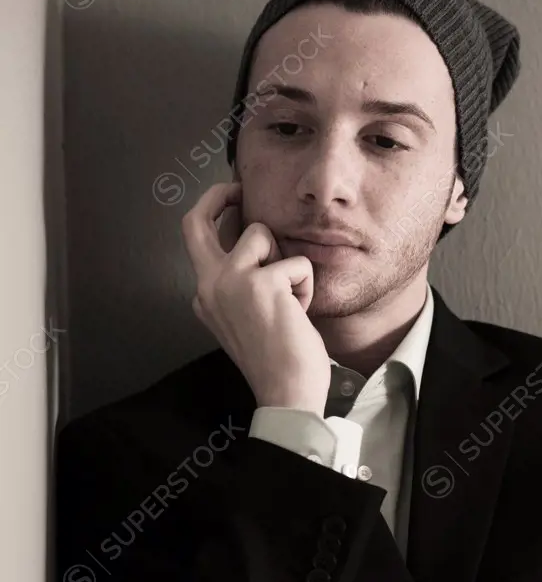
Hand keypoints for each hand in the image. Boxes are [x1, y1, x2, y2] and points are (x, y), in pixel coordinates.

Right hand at [182, 181, 330, 414]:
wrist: (286, 392)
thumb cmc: (277, 361)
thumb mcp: (248, 316)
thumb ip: (243, 280)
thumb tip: (257, 238)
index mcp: (205, 296)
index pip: (196, 239)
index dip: (214, 211)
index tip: (232, 197)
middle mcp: (208, 286)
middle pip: (195, 221)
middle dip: (218, 195)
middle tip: (239, 189)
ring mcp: (230, 281)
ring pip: (262, 234)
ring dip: (286, 262)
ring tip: (290, 300)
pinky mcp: (260, 282)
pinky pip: (297, 262)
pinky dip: (306, 285)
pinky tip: (299, 314)